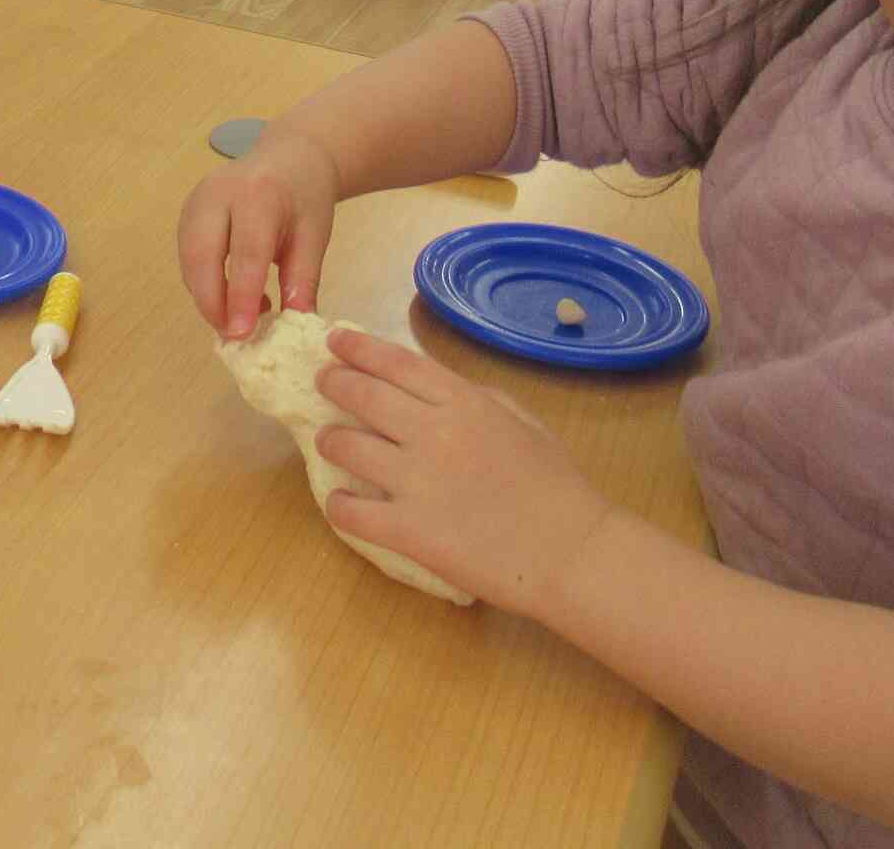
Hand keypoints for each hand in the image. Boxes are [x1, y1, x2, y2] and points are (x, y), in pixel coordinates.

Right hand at [177, 134, 342, 337]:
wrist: (290, 154)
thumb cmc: (306, 195)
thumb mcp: (315, 236)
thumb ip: (303, 279)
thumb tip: (295, 324)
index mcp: (259, 195)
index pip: (245, 253)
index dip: (240, 296)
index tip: (242, 333)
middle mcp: (218, 193)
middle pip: (201, 254)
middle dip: (211, 301)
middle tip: (233, 334)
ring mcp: (197, 200)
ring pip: (188, 258)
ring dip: (206, 295)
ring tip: (237, 318)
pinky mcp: (188, 211)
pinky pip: (187, 254)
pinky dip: (202, 282)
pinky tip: (230, 296)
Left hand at [314, 326, 615, 618]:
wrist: (571, 553)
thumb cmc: (556, 486)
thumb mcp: (522, 421)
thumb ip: (475, 398)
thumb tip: (432, 390)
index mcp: (463, 402)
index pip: (395, 362)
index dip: (358, 347)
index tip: (335, 341)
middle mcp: (431, 432)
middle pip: (362, 395)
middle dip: (334, 382)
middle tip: (322, 381)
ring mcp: (415, 480)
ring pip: (346, 446)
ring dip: (330, 439)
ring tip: (328, 440)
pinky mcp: (406, 529)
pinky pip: (350, 510)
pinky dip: (338, 504)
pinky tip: (340, 502)